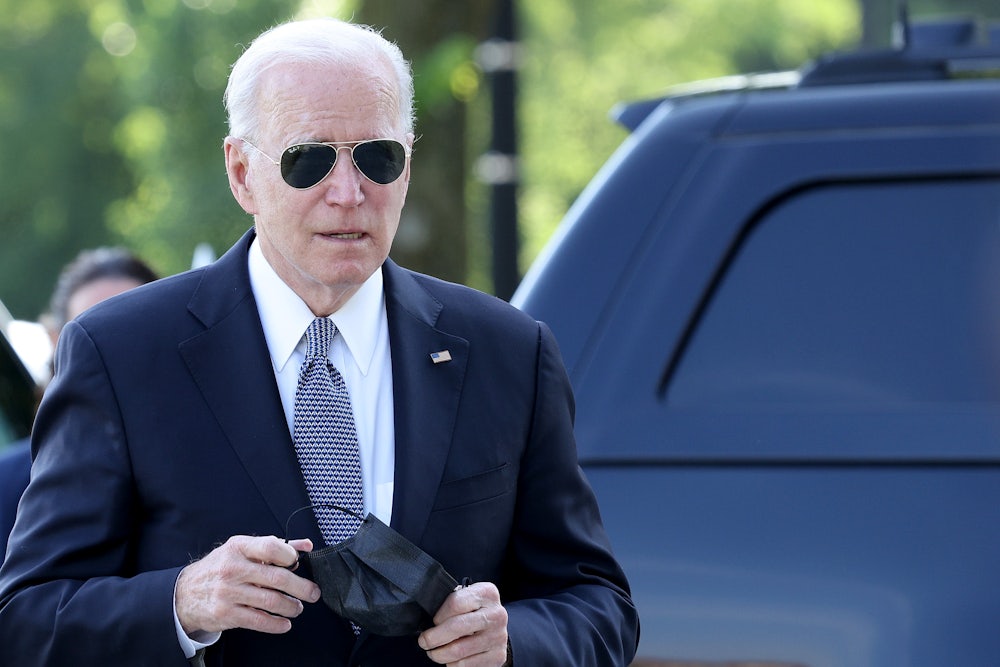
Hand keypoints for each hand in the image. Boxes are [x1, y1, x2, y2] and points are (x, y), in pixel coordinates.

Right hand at [175, 535, 320, 635]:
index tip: (298, 563)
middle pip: (277, 578)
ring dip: (291, 606)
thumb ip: (275, 546)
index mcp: (238, 547)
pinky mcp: (226, 614)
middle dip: (301, 588)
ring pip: (271, 601)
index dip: (290, 556)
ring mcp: (228, 592)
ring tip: (297, 607)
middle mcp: (233, 568)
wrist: (185, 592)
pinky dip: (276, 624)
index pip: (271, 547)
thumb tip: (306, 546)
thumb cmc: (220, 568)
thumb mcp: (242, 550)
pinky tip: (285, 623)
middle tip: (312, 593)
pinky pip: (258, 621)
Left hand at [418, 582, 508, 665]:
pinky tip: (451, 659)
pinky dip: (452, 664)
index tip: (432, 622)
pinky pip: (465, 665)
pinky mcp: (498, 656)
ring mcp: (498, 636)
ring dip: (439, 654)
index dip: (439, 615)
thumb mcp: (467, 598)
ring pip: (458, 650)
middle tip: (424, 641)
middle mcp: (496, 614)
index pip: (455, 602)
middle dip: (433, 637)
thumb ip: (452, 602)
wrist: (497, 629)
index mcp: (487, 593)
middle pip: (456, 627)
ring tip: (434, 652)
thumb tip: (427, 616)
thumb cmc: (475, 612)